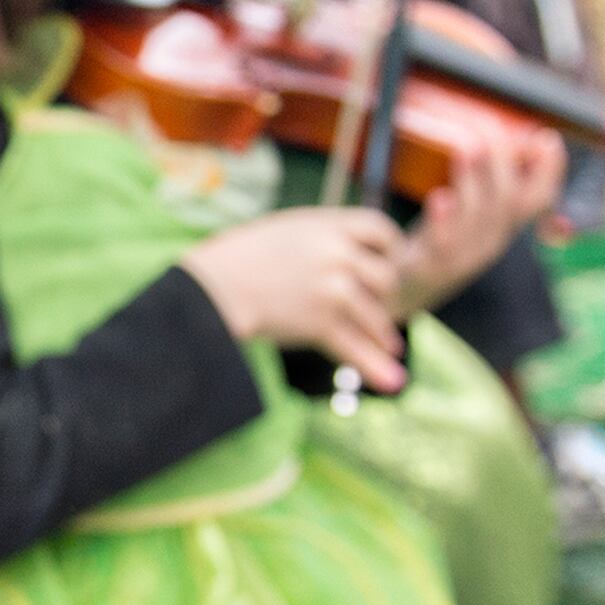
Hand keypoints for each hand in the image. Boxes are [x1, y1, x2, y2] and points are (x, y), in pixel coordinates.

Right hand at [180, 209, 405, 392]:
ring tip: (389, 345)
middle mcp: (336, 253)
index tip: (388, 264)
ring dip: (382, 333)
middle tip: (379, 308)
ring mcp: (331, 288)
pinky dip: (375, 367)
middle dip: (385, 296)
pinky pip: (356, 348)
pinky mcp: (319, 323)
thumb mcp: (286, 231)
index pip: (382, 230)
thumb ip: (322, 236)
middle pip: (385, 276)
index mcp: (327, 224)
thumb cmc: (240, 257)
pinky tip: (392, 380)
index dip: (391, 250)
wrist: (213, 286)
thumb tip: (352, 249)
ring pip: (376, 315)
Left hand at [397, 130, 564, 312]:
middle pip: (507, 203)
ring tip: (467, 148)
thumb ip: (489, 180)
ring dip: (474, 180)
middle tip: (490, 131)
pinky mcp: (430, 265)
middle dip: (502, 163)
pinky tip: (440, 197)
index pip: (536, 200)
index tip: (548, 138)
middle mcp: (490, 242)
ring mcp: (462, 256)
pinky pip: (442, 244)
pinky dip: (443, 220)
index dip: (549, 171)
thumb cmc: (438, 238)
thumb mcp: (471, 212)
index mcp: (503, 227)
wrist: (403, 291)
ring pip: (477, 219)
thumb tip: (512, 137)